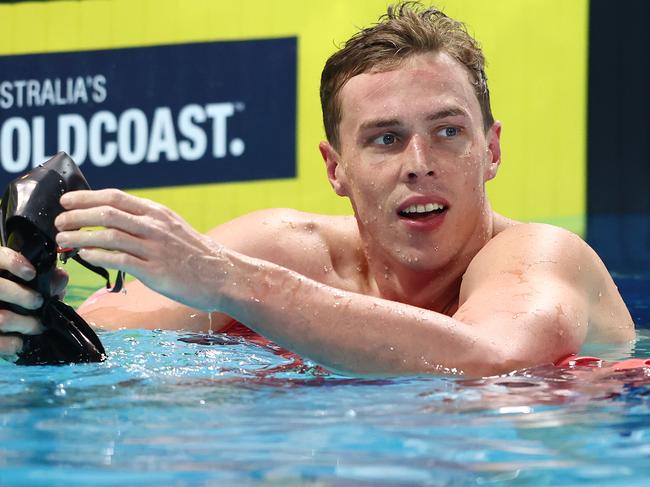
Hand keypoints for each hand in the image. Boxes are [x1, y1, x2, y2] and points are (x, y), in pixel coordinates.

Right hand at [0, 248, 67, 356]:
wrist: (6, 329)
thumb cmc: (20, 303)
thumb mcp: (34, 289)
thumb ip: (48, 281)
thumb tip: (61, 276)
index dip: (13, 261)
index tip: (32, 273)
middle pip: (0, 287)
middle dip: (23, 296)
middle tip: (38, 302)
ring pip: (2, 318)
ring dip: (24, 323)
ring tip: (38, 326)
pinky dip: (11, 343)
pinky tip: (21, 342)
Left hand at [55, 189, 225, 310]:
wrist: (222, 275)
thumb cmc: (196, 255)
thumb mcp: (173, 228)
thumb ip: (147, 222)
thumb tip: (115, 219)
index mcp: (158, 213)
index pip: (116, 197)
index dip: (86, 197)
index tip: (66, 201)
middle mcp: (155, 226)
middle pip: (107, 213)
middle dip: (77, 215)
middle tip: (59, 222)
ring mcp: (155, 248)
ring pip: (108, 236)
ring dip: (80, 237)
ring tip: (63, 241)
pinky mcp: (155, 271)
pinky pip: (119, 260)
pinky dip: (97, 256)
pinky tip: (85, 257)